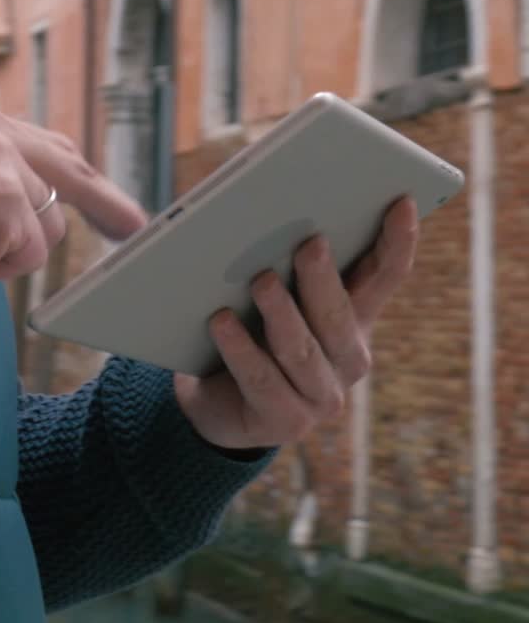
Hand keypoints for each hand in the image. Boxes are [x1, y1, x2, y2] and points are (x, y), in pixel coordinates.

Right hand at [0, 99, 145, 286]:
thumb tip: (44, 208)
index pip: (42, 146)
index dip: (75, 175)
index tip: (102, 196)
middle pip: (67, 168)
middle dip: (104, 201)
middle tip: (133, 226)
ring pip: (45, 226)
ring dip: (12, 253)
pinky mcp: (6, 193)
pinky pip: (29, 252)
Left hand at [173, 197, 417, 451]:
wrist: (221, 402)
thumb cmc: (253, 329)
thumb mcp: (275, 291)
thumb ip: (280, 254)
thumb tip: (256, 205)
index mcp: (355, 317)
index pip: (385, 276)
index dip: (398, 241)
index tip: (402, 200)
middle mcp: (348, 358)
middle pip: (340, 316)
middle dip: (325, 280)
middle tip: (309, 244)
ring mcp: (320, 396)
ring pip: (302, 350)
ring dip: (282, 314)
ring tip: (261, 281)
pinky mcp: (284, 422)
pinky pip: (261, 379)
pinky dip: (241, 349)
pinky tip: (220, 322)